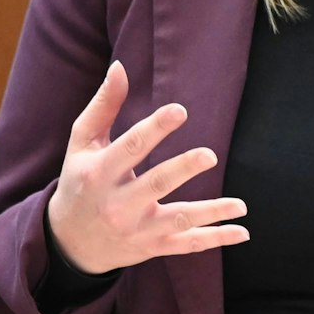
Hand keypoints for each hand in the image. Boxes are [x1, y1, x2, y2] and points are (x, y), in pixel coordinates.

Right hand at [45, 61, 249, 275]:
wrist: (70, 242)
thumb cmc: (80, 180)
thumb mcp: (83, 143)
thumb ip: (104, 106)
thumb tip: (120, 67)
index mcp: (99, 173)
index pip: (130, 148)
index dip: (155, 129)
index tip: (179, 111)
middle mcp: (118, 204)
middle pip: (155, 184)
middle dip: (183, 170)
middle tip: (210, 155)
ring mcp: (136, 229)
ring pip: (177, 220)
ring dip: (211, 212)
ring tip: (242, 205)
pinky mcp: (151, 246)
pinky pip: (186, 245)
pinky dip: (215, 239)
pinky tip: (242, 232)